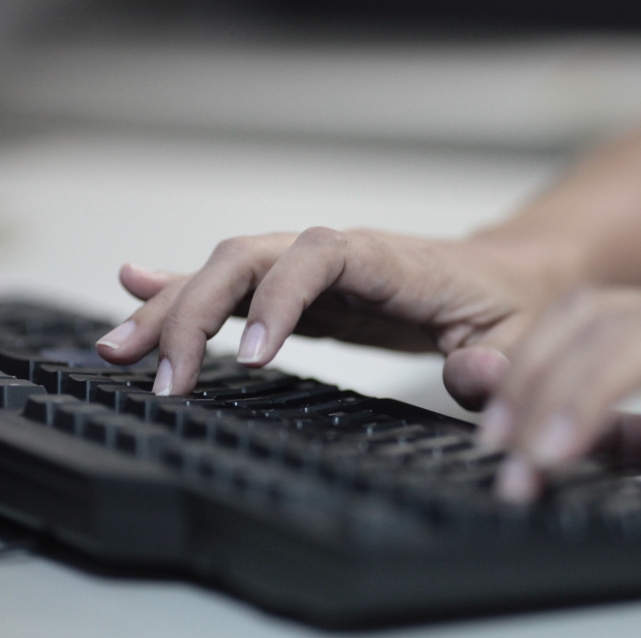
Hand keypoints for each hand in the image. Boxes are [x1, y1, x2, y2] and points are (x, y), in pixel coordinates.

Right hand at [95, 228, 562, 406]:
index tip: (253, 359)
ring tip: (118, 347)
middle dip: (197, 311)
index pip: (316, 257)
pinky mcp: (304, 295)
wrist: (512, 277)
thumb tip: (466, 377)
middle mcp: (342, 256)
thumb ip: (496, 364)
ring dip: (171, 306)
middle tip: (165, 378)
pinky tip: (136, 291)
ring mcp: (316, 273)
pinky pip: (237, 288)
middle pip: (250, 258)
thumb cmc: (515, 306)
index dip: (278, 300)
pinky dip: (184, 292)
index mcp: (393, 262)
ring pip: (228, 271)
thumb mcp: (521, 339)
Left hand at [480, 283, 640, 509]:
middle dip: (527, 381)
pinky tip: (577, 437)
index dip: (529, 371)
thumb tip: (575, 441)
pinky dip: (611, 386)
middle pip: (587, 315)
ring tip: (529, 457)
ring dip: (557, 389)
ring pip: (619, 324)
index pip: (587, 323)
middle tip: (499, 450)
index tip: (498, 436)